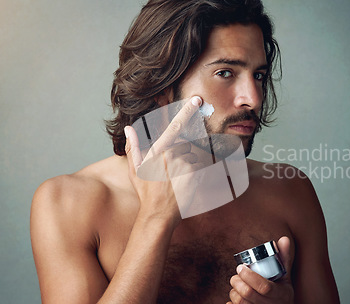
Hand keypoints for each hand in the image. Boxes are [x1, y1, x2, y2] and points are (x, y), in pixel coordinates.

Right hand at [124, 96, 202, 222]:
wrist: (159, 214)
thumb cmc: (146, 192)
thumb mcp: (135, 170)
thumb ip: (133, 147)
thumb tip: (128, 128)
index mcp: (158, 151)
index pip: (174, 127)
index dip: (186, 112)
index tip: (196, 100)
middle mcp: (172, 155)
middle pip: (187, 146)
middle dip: (183, 155)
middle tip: (173, 173)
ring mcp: (184, 164)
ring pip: (195, 157)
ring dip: (190, 165)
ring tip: (178, 180)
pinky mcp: (195, 174)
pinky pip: (202, 168)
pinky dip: (198, 174)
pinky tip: (186, 184)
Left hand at [227, 236, 293, 303]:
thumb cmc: (281, 293)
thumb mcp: (286, 277)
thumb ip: (284, 258)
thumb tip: (284, 239)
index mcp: (281, 294)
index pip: (264, 287)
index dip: (249, 276)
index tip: (241, 267)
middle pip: (248, 294)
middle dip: (237, 282)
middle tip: (235, 276)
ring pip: (240, 303)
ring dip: (233, 292)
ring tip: (235, 286)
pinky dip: (231, 303)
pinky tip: (235, 299)